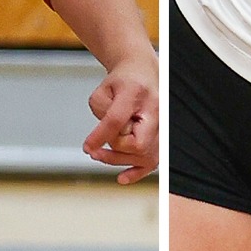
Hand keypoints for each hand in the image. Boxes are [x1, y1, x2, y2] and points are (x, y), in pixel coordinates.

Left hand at [82, 53, 158, 183]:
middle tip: (97, 147)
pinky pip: (154, 160)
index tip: (87, 147)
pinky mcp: (162, 135)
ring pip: (146, 155)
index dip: (100, 137)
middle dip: (115, 148)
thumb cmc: (122, 82)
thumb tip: (107, 138)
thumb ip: (102, 113)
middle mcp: (155, 109)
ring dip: (120, 160)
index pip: (117, 120)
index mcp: (137, 93)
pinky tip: (123, 178)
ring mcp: (162, 124)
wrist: (141, 73)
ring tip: (101, 155)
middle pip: (137, 143)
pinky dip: (138, 172)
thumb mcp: (102, 91)